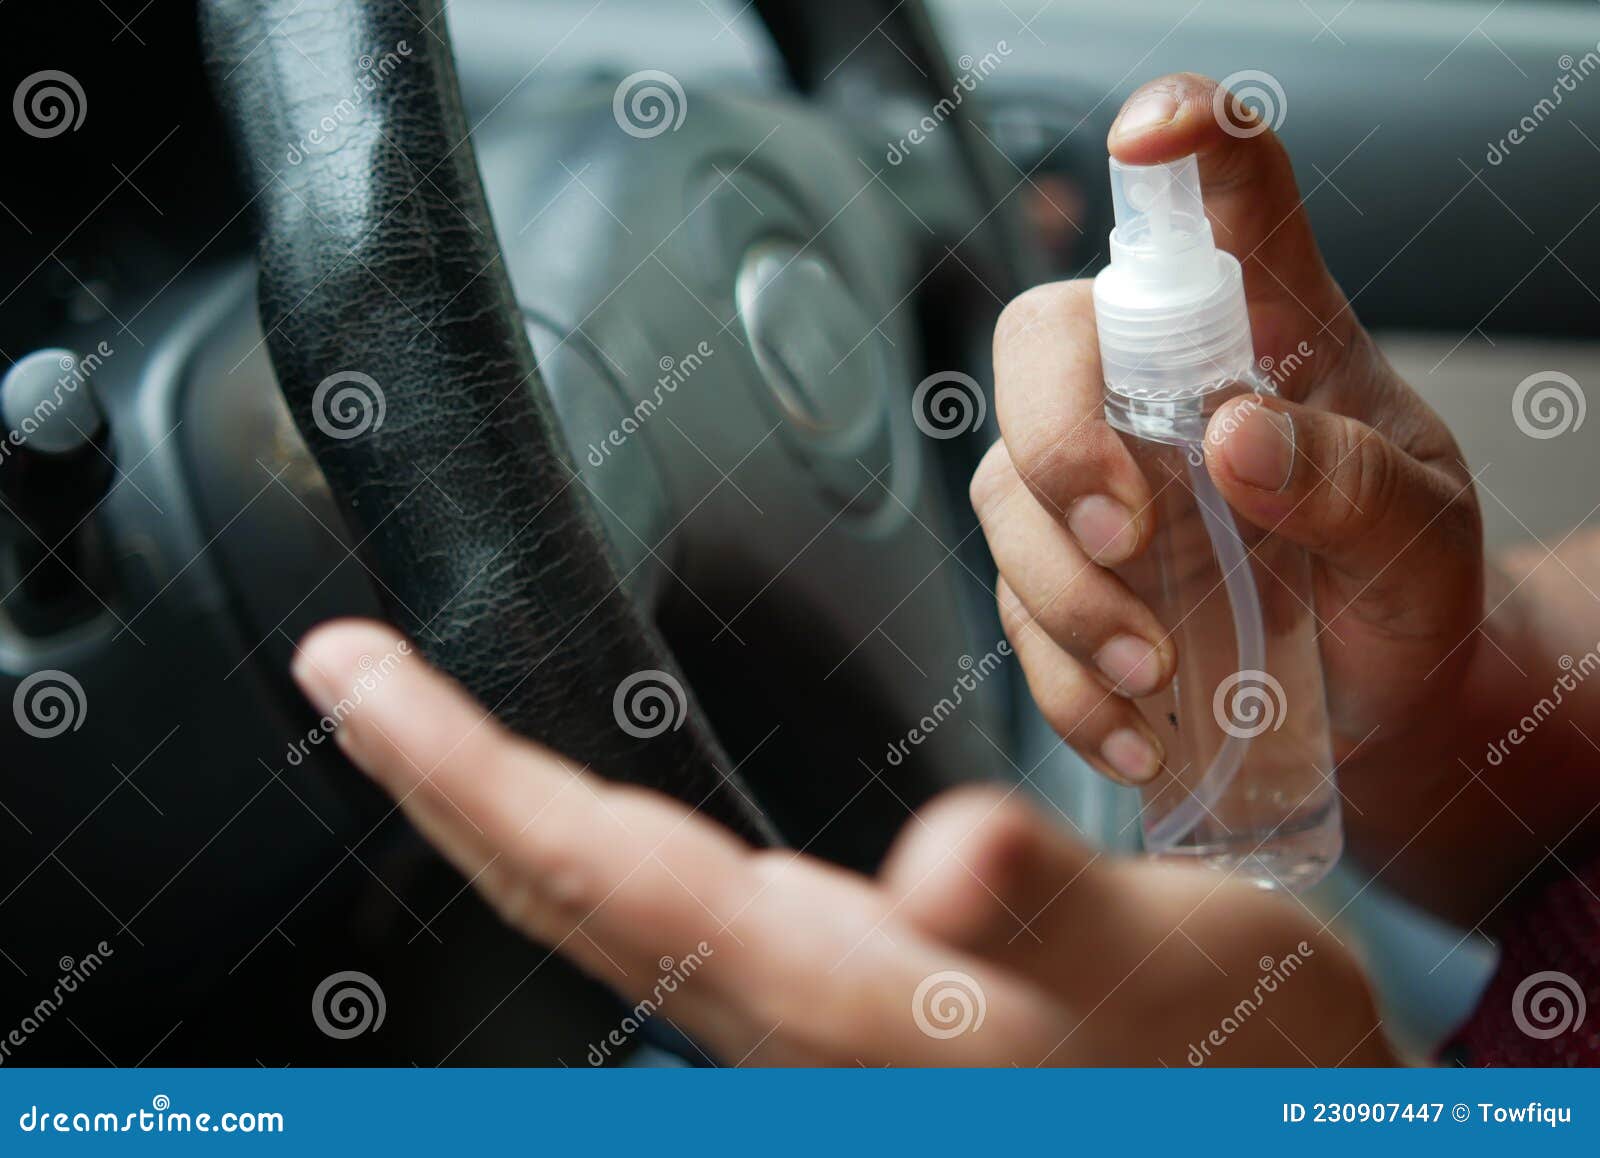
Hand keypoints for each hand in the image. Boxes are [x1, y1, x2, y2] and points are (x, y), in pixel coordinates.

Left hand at [290, 619, 1392, 1066]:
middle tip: (343, 674)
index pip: (591, 863)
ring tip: (424, 726)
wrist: (1244, 1115)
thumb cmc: (1211, 1051)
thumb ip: (1040, 907)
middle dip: (434, 775)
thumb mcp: (1153, 959)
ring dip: (492, 806)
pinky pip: (652, 912)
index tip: (355, 674)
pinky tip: (576, 813)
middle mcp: (779, 1011)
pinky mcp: (822, 1001)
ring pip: (591, 902)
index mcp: (832, 992)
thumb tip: (945, 863)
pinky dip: (576, 839)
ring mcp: (791, 1014)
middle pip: (556, 885)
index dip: (459, 763)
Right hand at [969, 74, 1491, 913]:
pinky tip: (1134, 728)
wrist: (1383, 708)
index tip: (1152, 133)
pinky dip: (1061, 679)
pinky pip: (1013, 610)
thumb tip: (1234, 438)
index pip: (1225, 197)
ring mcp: (1103, 486)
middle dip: (1058, 437)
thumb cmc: (1409, 589)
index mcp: (1268, 333)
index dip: (1182, 137)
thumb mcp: (1426, 537)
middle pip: (1044, 346)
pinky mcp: (1067, 579)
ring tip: (1151, 673)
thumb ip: (1351, 483)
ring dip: (1063, 590)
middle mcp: (1160, 390)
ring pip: (1008, 491)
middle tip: (1125, 534)